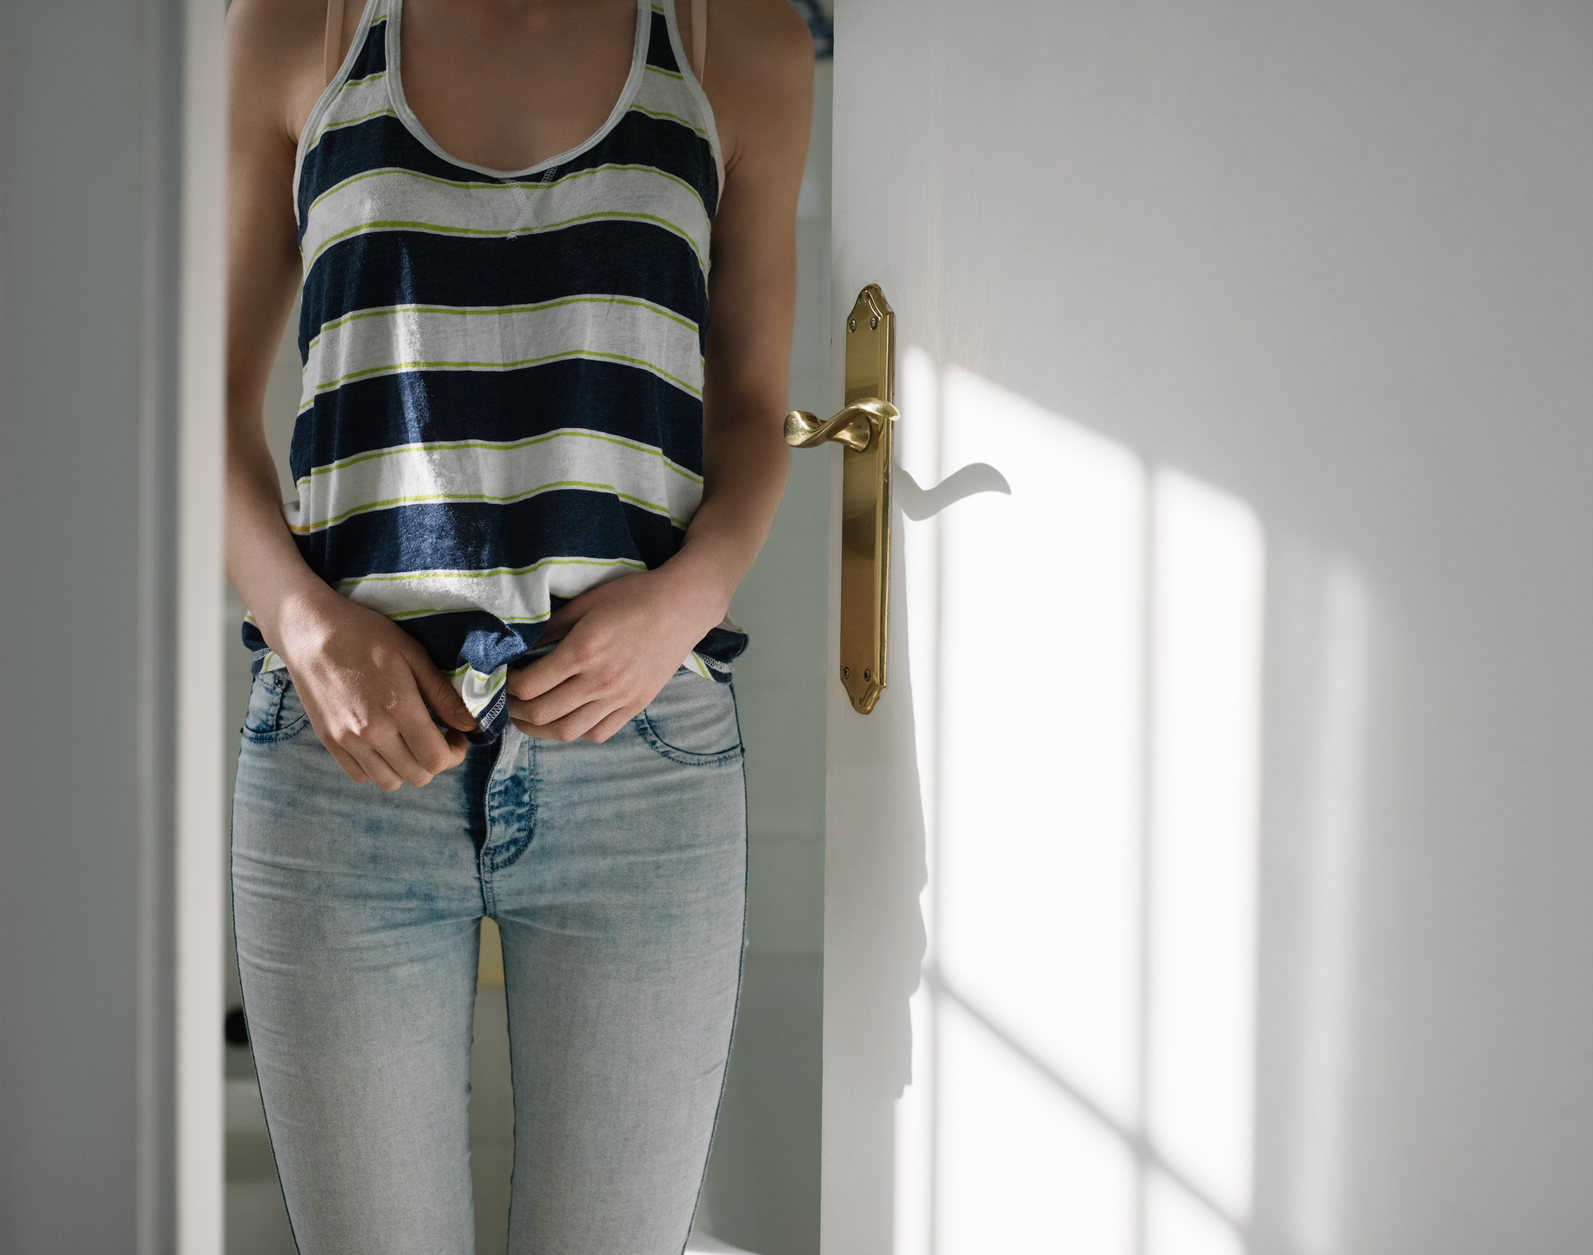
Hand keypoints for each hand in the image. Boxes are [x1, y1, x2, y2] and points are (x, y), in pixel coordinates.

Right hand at [269, 586, 478, 788]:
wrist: (310, 631)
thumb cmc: (365, 636)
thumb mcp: (413, 655)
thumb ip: (442, 694)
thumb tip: (469, 725)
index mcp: (398, 709)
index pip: (436, 759)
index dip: (455, 754)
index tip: (456, 736)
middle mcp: (370, 732)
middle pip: (417, 776)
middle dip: (435, 761)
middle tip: (437, 737)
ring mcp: (346, 740)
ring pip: (388, 782)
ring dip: (407, 768)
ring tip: (409, 741)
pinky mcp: (328, 741)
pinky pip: (359, 775)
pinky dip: (378, 767)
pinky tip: (383, 743)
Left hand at [506, 567, 723, 743]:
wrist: (682, 606)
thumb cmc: (633, 596)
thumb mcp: (585, 603)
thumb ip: (550, 627)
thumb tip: (520, 647)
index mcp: (582, 651)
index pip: (529, 686)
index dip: (508, 685)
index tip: (504, 676)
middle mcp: (599, 681)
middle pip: (542, 713)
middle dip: (515, 710)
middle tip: (507, 700)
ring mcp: (619, 697)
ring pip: (567, 732)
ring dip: (539, 729)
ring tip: (529, 716)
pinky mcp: (635, 705)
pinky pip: (598, 733)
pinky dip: (576, 732)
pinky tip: (567, 717)